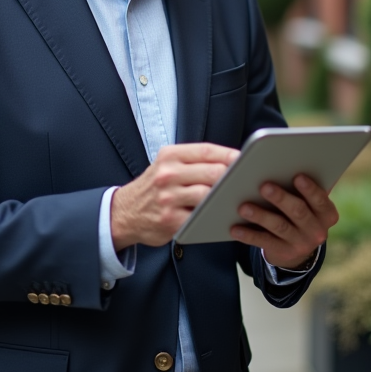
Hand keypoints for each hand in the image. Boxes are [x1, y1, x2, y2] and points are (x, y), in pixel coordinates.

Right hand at [111, 143, 238, 249]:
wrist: (124, 213)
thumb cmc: (154, 187)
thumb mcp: (166, 165)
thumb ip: (193, 161)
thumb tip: (231, 161)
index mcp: (170, 156)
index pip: (207, 151)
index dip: (230, 155)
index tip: (246, 159)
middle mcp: (168, 174)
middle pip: (213, 172)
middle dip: (232, 177)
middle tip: (245, 181)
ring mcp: (168, 198)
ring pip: (209, 194)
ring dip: (225, 197)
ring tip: (238, 198)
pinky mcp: (170, 220)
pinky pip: (200, 218)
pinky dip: (214, 217)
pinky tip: (223, 215)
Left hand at [230, 175, 338, 268]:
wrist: (297, 248)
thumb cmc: (301, 211)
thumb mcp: (309, 203)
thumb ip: (305, 188)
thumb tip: (291, 161)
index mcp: (327, 214)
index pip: (320, 200)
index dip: (310, 189)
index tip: (297, 176)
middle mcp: (317, 231)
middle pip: (298, 212)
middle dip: (281, 198)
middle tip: (264, 186)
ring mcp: (301, 244)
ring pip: (279, 227)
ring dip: (261, 216)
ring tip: (243, 206)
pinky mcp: (283, 253)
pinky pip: (264, 242)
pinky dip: (248, 235)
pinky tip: (235, 228)